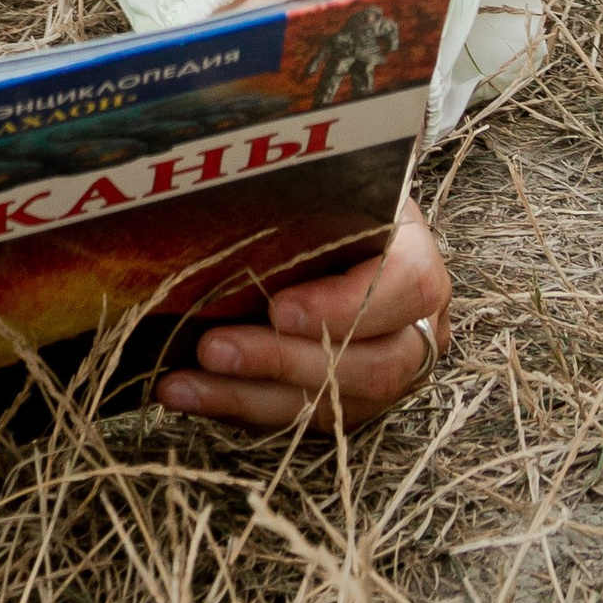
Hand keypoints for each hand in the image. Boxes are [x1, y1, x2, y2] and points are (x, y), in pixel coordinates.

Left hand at [156, 194, 451, 436]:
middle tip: (213, 348)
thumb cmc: (330, 199)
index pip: (404, 287)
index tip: (278, 309)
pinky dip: (237, 406)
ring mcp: (388, 376)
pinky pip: (299, 419)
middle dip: (282, 361)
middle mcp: (417, 330)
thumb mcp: (329, 184)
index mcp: (419, 262)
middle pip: (371, 366)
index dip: (343, 304)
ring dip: (248, 396)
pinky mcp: (349, 405)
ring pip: (333, 407)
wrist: (341, 225)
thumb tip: (232, 186)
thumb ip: (301, 195)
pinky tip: (187, 392)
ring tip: (183, 383)